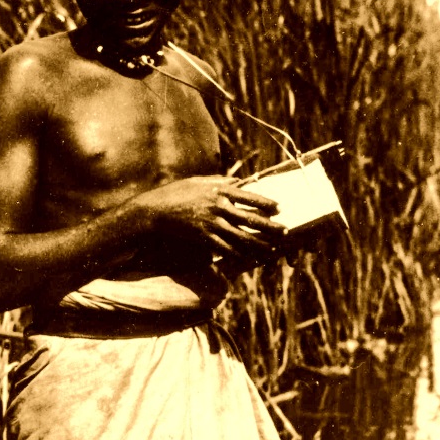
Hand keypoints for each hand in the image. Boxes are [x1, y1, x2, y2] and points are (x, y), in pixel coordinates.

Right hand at [141, 176, 286, 258]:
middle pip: (250, 218)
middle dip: (270, 226)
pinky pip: (225, 248)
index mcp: (218, 190)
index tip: (279, 208)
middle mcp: (218, 206)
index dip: (266, 203)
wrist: (153, 212)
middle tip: (285, 231)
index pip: (249, 196)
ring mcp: (211, 223)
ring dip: (259, 244)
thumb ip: (218, 181)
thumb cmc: (174, 193)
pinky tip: (249, 258)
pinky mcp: (203, 238)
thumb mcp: (197, 181)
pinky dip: (239, 254)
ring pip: (241, 236)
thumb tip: (237, 181)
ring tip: (272, 249)